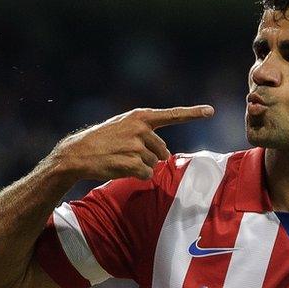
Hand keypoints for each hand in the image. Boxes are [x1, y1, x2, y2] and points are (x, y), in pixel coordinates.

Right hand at [49, 105, 213, 181]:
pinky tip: (120, 168)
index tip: (211, 111)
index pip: (172, 115)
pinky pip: (146, 175)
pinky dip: (136, 176)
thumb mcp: (123, 126)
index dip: (193, 114)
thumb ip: (145, 133)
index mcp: (140, 117)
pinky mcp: (131, 162)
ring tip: (120, 159)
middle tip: (127, 154)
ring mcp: (136, 146)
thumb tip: (166, 155)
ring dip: (141, 167)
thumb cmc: (102, 140)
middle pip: (162, 151)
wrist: (77, 153)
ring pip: (153, 164)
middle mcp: (141, 128)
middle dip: (150, 157)